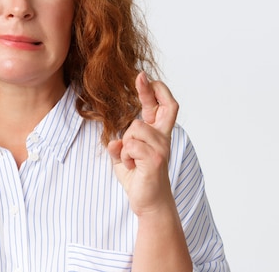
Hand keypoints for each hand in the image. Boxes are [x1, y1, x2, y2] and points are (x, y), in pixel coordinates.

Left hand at [107, 72, 178, 215]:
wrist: (148, 203)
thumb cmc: (138, 178)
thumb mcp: (123, 159)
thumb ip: (119, 147)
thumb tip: (112, 142)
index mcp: (156, 135)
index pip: (160, 107)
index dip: (152, 90)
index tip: (142, 76)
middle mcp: (162, 138)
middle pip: (167, 107)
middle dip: (152, 89)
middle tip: (141, 77)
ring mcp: (161, 148)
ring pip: (135, 128)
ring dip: (125, 144)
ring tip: (130, 160)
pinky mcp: (155, 159)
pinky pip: (130, 146)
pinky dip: (125, 156)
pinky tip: (132, 167)